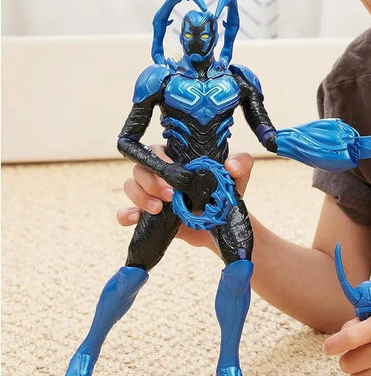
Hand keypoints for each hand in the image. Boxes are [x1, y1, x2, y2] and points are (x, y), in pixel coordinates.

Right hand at [117, 149, 254, 248]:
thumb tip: (231, 165)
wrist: (222, 225)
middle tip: (172, 196)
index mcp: (177, 159)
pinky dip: (126, 214)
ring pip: (130, 186)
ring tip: (159, 209)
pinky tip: (136, 218)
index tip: (174, 169)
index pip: (157, 150)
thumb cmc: (226, 193)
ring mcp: (151, 194)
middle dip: (151, 181)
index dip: (159, 159)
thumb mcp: (238, 177)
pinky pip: (125, 212)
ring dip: (139, 196)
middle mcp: (161, 174)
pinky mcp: (148, 215)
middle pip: (139, 168)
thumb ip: (241, 164)